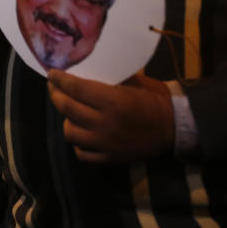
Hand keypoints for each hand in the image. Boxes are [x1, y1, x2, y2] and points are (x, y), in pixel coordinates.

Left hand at [47, 70, 174, 162]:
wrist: (174, 129)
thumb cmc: (155, 100)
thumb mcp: (136, 81)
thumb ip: (112, 77)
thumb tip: (89, 69)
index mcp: (112, 101)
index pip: (76, 89)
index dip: (60, 80)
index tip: (51, 74)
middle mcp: (104, 123)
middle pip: (68, 109)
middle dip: (56, 95)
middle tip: (54, 88)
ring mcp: (105, 143)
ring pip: (70, 133)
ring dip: (66, 120)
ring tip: (70, 113)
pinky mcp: (109, 158)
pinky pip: (82, 154)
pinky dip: (78, 144)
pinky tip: (81, 134)